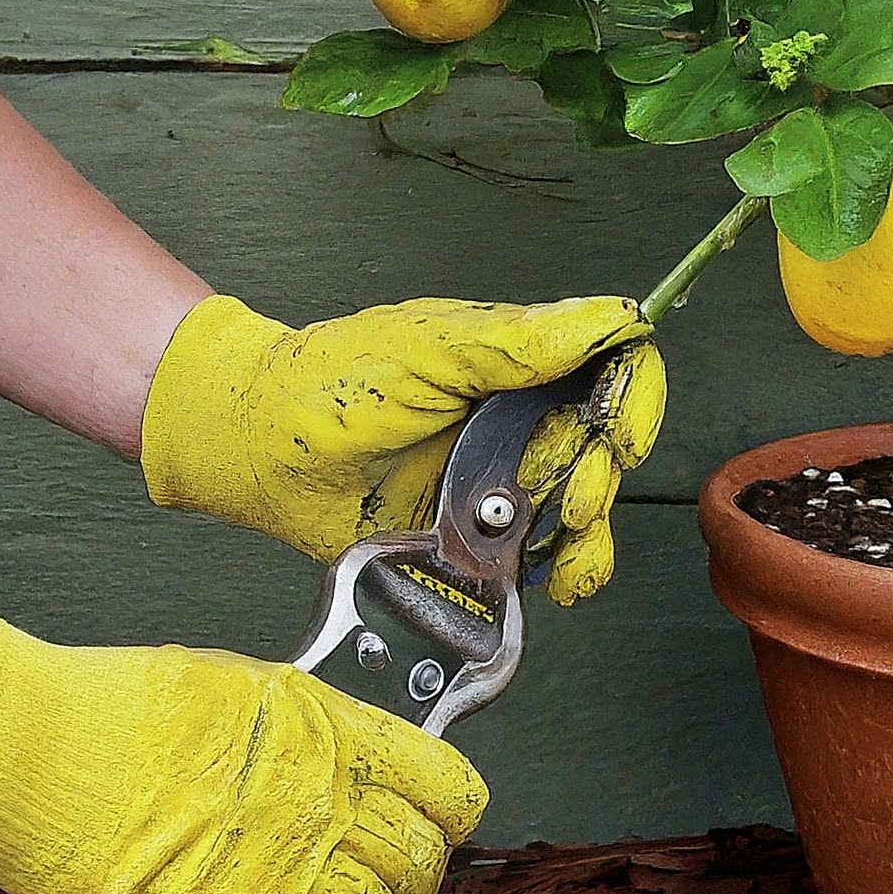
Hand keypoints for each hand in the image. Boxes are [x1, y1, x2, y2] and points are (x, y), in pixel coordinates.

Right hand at [0, 601, 486, 893]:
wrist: (31, 745)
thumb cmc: (120, 705)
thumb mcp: (245, 691)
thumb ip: (308, 734)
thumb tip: (337, 762)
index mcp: (333, 735)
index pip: (450, 789)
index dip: (448, 818)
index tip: (431, 827)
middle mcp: (321, 805)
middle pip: (419, 868)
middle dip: (407, 884)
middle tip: (372, 886)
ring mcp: (276, 876)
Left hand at [139, 293, 664, 603]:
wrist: (259, 456)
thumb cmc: (326, 384)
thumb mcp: (428, 347)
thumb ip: (522, 339)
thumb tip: (615, 316)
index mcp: (518, 363)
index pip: (615, 368)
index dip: (633, 400)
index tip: (615, 435)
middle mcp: (519, 421)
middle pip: (609, 448)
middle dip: (600, 476)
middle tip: (560, 494)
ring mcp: (501, 482)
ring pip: (588, 510)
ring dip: (592, 533)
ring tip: (560, 541)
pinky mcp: (480, 538)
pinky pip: (546, 559)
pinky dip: (565, 570)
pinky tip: (555, 577)